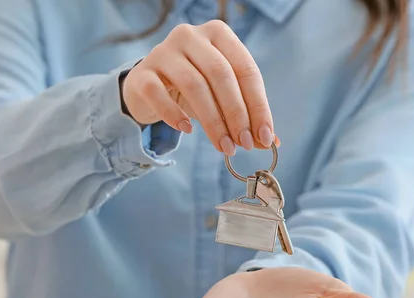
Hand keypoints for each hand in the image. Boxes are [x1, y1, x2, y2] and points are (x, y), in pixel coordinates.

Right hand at [121, 20, 279, 154]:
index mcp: (218, 34)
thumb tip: (271, 142)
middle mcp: (190, 36)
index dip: (258, 105)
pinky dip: (174, 115)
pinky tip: (187, 130)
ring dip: (213, 121)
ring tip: (224, 146)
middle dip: (237, 114)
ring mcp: (163, 52)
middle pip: (221, 74)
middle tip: (244, 144)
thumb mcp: (222, 98)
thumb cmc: (193, 90)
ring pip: (194, 85)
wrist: (149, 88)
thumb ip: (246, 116)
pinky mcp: (142, 73)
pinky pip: (159, 94)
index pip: (245, 69)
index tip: (264, 136)